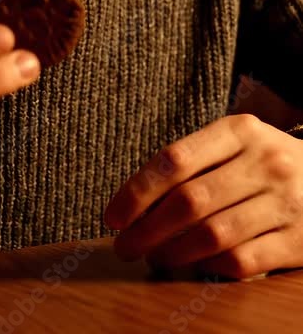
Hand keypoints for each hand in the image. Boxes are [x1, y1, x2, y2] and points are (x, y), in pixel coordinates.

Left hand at [104, 114, 302, 278]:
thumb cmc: (268, 163)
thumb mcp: (238, 144)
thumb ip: (194, 162)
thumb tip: (134, 204)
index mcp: (240, 130)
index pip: (175, 159)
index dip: (137, 191)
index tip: (112, 216)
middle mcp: (265, 162)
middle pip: (189, 200)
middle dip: (146, 229)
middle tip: (124, 247)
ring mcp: (285, 201)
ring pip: (212, 234)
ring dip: (172, 253)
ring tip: (152, 259)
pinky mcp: (299, 241)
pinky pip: (242, 261)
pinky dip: (209, 268)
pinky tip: (193, 267)